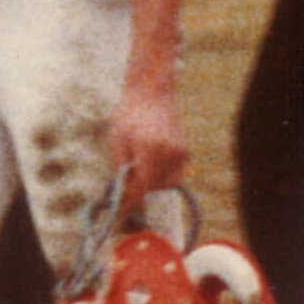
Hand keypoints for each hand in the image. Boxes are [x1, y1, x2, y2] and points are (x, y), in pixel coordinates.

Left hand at [109, 68, 187, 200]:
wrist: (152, 93)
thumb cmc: (129, 114)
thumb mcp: (117, 141)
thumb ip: (121, 168)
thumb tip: (123, 192)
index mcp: (151, 149)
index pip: (143, 185)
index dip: (131, 201)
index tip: (120, 211)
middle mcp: (170, 152)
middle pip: (156, 187)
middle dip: (141, 191)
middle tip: (125, 185)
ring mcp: (181, 152)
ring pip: (168, 183)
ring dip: (153, 184)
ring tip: (138, 171)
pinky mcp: (185, 151)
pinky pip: (175, 173)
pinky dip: (162, 175)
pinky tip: (150, 164)